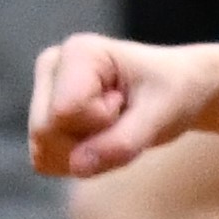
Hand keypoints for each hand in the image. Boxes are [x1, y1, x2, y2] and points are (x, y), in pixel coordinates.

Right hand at [29, 33, 218, 182]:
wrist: (175, 89)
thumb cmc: (172, 92)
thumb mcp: (161, 117)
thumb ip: (122, 142)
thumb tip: (77, 167)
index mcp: (78, 51)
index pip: (64, 112)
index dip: (101, 123)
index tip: (126, 102)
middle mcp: (51, 64)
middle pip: (46, 133)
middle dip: (91, 141)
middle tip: (123, 118)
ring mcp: (43, 90)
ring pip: (44, 150)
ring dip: (87, 153)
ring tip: (115, 125)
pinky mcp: (42, 116)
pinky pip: (47, 161)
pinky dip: (78, 161)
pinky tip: (100, 137)